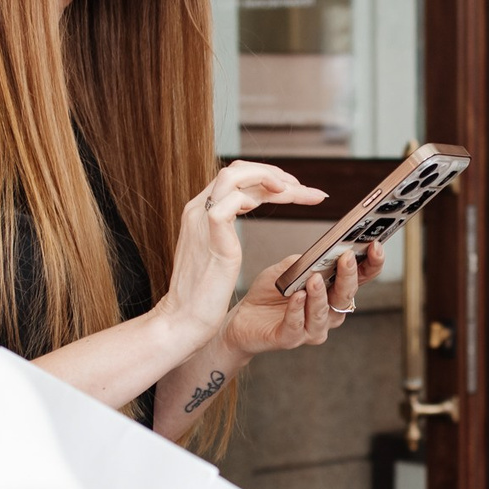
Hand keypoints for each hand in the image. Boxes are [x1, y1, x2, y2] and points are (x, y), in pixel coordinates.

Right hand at [155, 162, 325, 349]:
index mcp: (200, 211)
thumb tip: (248, 208)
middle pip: (237, 170)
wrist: (183, 318)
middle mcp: (198, 209)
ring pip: (234, 176)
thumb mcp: (216, 249)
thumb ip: (226, 227)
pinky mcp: (211, 234)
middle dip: (275, 175)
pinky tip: (273, 205)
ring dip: (269, 178)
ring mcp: (202, 219)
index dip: (267, 179)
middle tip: (305, 189)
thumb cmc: (203, 292)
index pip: (235, 178)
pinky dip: (254, 197)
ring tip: (294, 191)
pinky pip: (231, 200)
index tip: (296, 189)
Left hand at [222, 240, 383, 357]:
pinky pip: (297, 325)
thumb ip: (305, 262)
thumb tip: (319, 256)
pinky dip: (298, 310)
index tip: (376, 245)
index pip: (361, 278)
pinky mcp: (290, 339)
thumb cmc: (271, 293)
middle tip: (346, 257)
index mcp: (334, 292)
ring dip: (321, 296)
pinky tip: (297, 297)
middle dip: (348, 277)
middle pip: (346, 296)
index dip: (372, 264)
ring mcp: (312, 329)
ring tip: (315, 278)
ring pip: (324, 313)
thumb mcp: (288, 269)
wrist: (243, 318)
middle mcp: (329, 312)